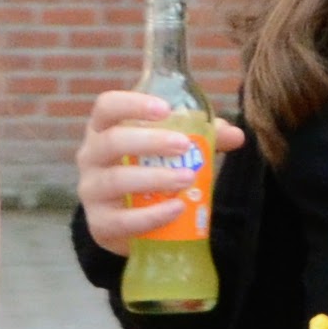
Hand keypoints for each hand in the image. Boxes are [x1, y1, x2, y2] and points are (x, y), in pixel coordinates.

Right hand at [76, 86, 240, 255]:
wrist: (131, 221)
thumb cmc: (149, 170)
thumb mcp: (171, 149)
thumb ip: (203, 137)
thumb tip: (237, 135)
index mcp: (104, 129)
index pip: (107, 107)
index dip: (132, 104)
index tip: (165, 108)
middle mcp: (90, 157)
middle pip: (111, 142)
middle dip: (149, 141)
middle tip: (183, 146)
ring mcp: (91, 191)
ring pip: (116, 180)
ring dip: (154, 178)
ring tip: (187, 179)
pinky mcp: (100, 224)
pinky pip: (121, 220)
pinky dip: (151, 215)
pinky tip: (176, 209)